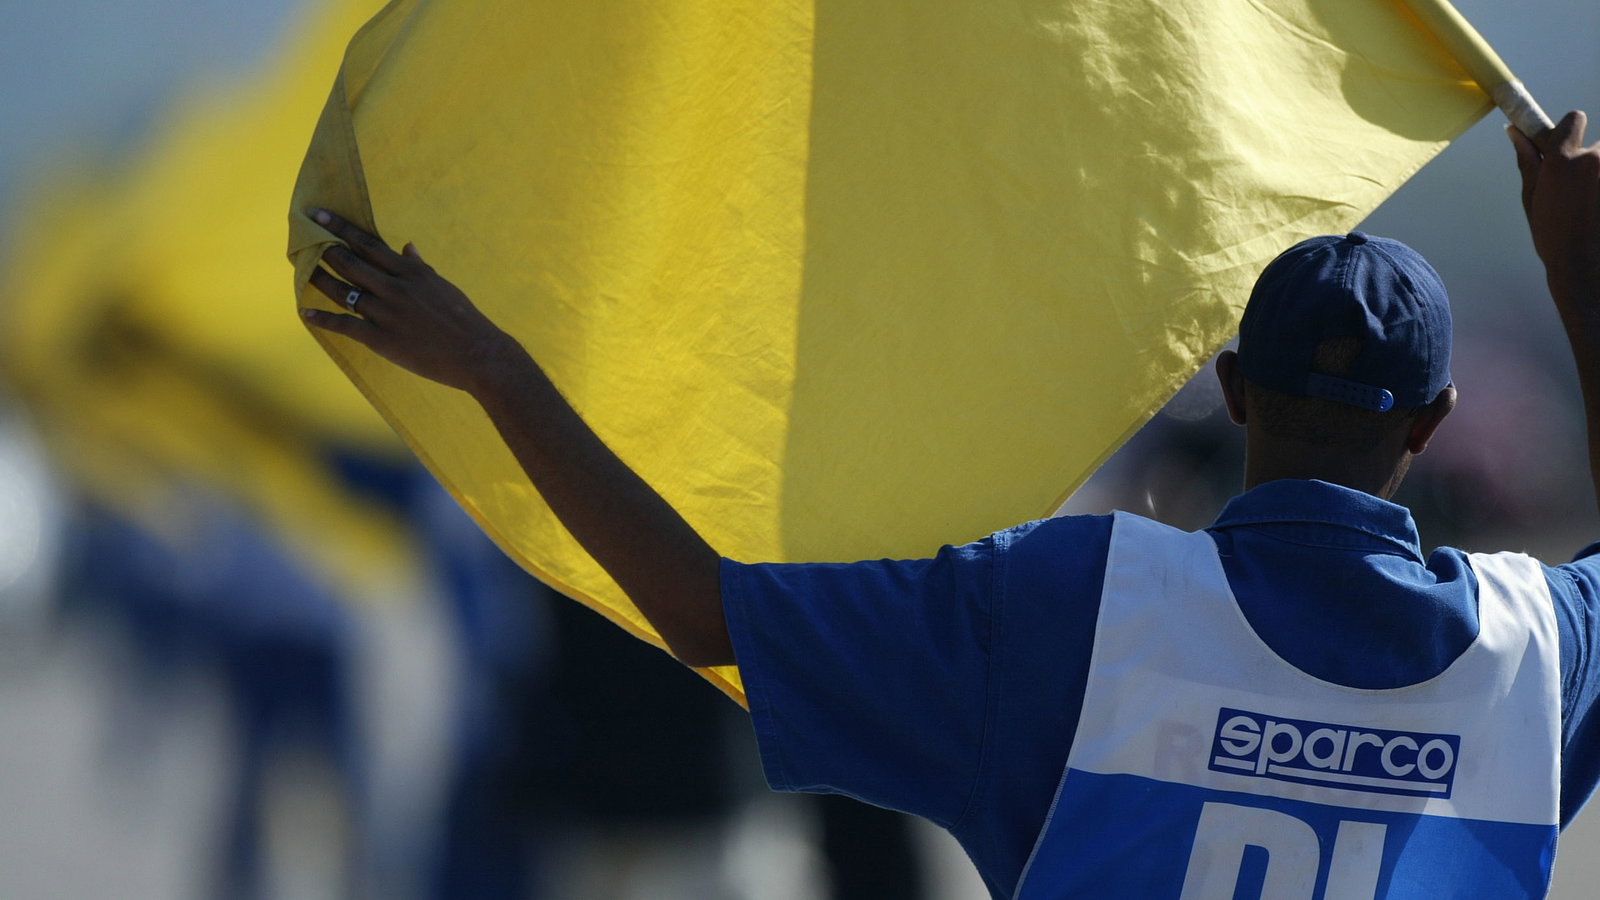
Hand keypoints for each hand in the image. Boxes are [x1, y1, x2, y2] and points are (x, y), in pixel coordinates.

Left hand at [303, 209, 522, 392]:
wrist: (476, 353)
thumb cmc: (464, 319)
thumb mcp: (443, 286)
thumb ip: (420, 267)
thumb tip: (406, 247)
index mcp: (411, 272)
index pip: (368, 244)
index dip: (342, 228)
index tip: (321, 215)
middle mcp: (394, 288)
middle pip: (349, 262)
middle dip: (323, 247)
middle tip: (303, 236)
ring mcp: (385, 313)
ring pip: (342, 291)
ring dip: (319, 278)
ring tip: (301, 267)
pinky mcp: (380, 338)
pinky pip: (344, 325)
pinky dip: (323, 318)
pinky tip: (306, 312)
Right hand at [1510, 111, 1599, 309]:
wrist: (1585, 264)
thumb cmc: (1554, 235)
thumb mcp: (1533, 197)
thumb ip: (1529, 160)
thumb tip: (1515, 132)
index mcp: (1562, 160)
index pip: (1575, 119)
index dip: (1570, 131)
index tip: (1568, 145)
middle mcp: (1594, 158)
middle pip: (1595, 146)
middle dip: (1589, 163)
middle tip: (1579, 195)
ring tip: (1591, 206)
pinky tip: (1595, 208)